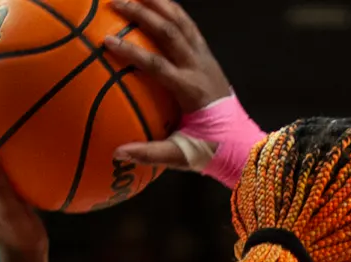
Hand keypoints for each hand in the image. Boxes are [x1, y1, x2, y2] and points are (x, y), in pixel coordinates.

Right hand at [104, 0, 232, 168]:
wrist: (243, 143)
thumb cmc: (210, 150)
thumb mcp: (180, 156)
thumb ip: (150, 154)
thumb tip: (117, 154)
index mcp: (190, 90)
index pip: (157, 65)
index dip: (132, 51)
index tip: (107, 41)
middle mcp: (199, 68)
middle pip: (169, 32)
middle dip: (143, 14)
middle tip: (116, 3)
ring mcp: (205, 59)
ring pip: (182, 22)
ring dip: (159, 4)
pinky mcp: (207, 57)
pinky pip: (188, 28)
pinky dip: (172, 12)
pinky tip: (156, 5)